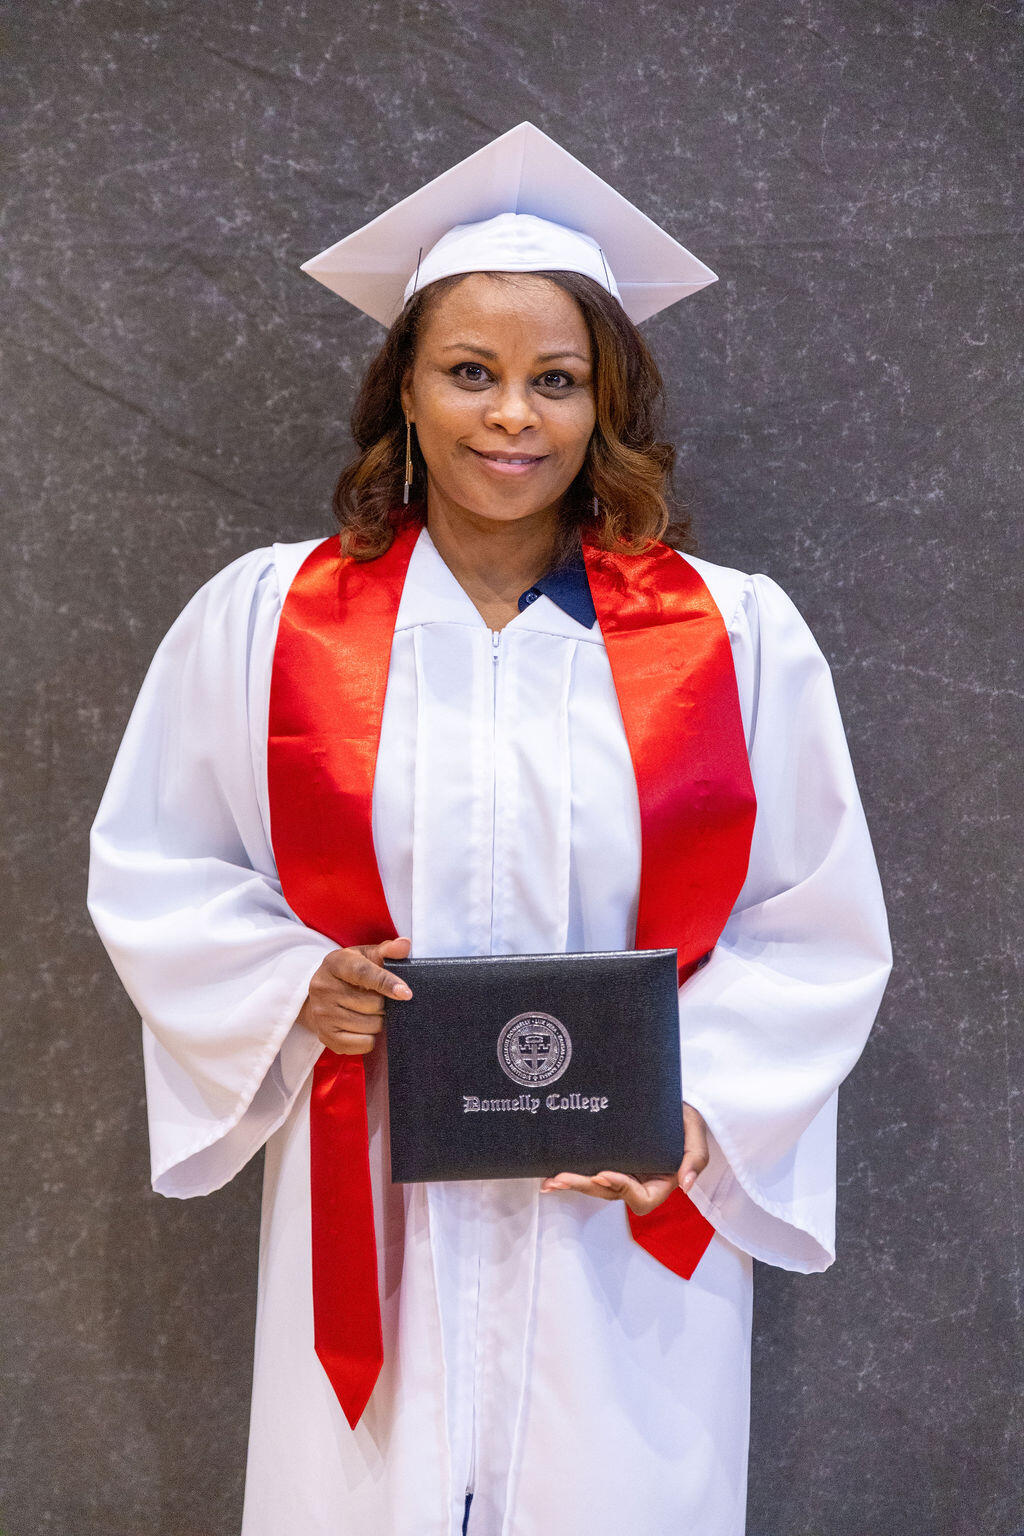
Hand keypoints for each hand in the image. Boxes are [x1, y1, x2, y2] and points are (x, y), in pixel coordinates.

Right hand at [296, 937, 413, 1054]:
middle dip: (384, 1004)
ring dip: (379, 1021)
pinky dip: (371, 1038)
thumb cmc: (351, 972)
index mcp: (335, 963)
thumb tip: (405, 944)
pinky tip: (364, 1026)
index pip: (363, 973)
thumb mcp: (366, 956)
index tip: (406, 993)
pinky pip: (363, 1044)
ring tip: (371, 1012)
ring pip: (370, 1026)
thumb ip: (388, 950)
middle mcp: (323, 988)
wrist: (322, 994)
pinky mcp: (325, 1036)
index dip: (387, 983)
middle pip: (372, 1004)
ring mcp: (322, 1014)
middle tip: (380, 1000)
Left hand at [539, 1102, 709, 1215]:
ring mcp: (622, 1172)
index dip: (621, 1188)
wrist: (669, 1104)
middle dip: (585, 1186)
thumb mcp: (695, 1132)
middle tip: (561, 1178)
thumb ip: (695, 1158)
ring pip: (596, 1186)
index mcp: (660, 1182)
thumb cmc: (684, 1119)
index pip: (640, 1198)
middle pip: (609, 1194)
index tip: (605, 1173)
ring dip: (573, 1184)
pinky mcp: (609, 1160)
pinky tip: (551, 1175)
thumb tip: (686, 1184)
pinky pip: (590, 1171)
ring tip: (550, 1181)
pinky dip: (572, 1174)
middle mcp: (638, 1182)